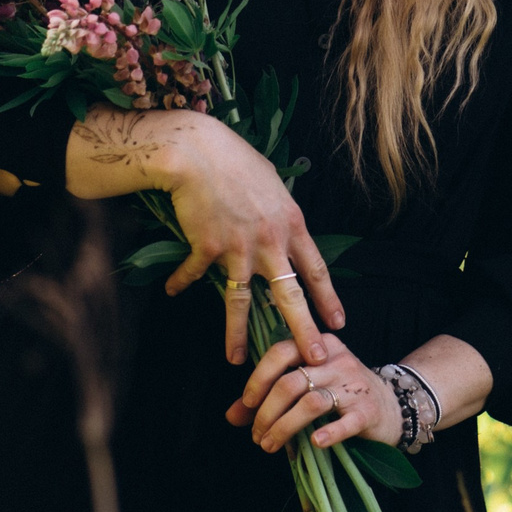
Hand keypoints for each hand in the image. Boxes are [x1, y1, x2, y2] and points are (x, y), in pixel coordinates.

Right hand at [151, 116, 345, 365]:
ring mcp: (238, 247)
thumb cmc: (236, 161)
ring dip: (238, 333)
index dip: (327, 300)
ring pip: (242, 301)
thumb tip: (287, 228)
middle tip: (313, 358)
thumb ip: (281, 215)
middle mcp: (270, 241)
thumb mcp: (273, 185)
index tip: (337, 324)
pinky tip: (173, 290)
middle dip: (303, 331)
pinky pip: (195, 274)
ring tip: (237, 359)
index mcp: (291, 225)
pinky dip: (182, 282)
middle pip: (290, 296)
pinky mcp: (207, 247)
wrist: (198, 152)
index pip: (316, 271)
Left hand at [228, 333, 397, 453]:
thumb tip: (231, 416)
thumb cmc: (342, 393)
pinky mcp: (368, 411)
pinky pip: (345, 421)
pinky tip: (314, 443)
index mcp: (319, 346)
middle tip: (257, 435)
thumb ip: (270, 396)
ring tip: (270, 445)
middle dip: (266, 412)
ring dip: (285, 427)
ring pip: (311, 402)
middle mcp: (336, 361)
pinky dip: (327, 433)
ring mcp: (353, 385)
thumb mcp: (310, 384)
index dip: (258, 379)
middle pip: (291, 382)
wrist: (392, 405)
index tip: (246, 404)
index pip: (281, 352)